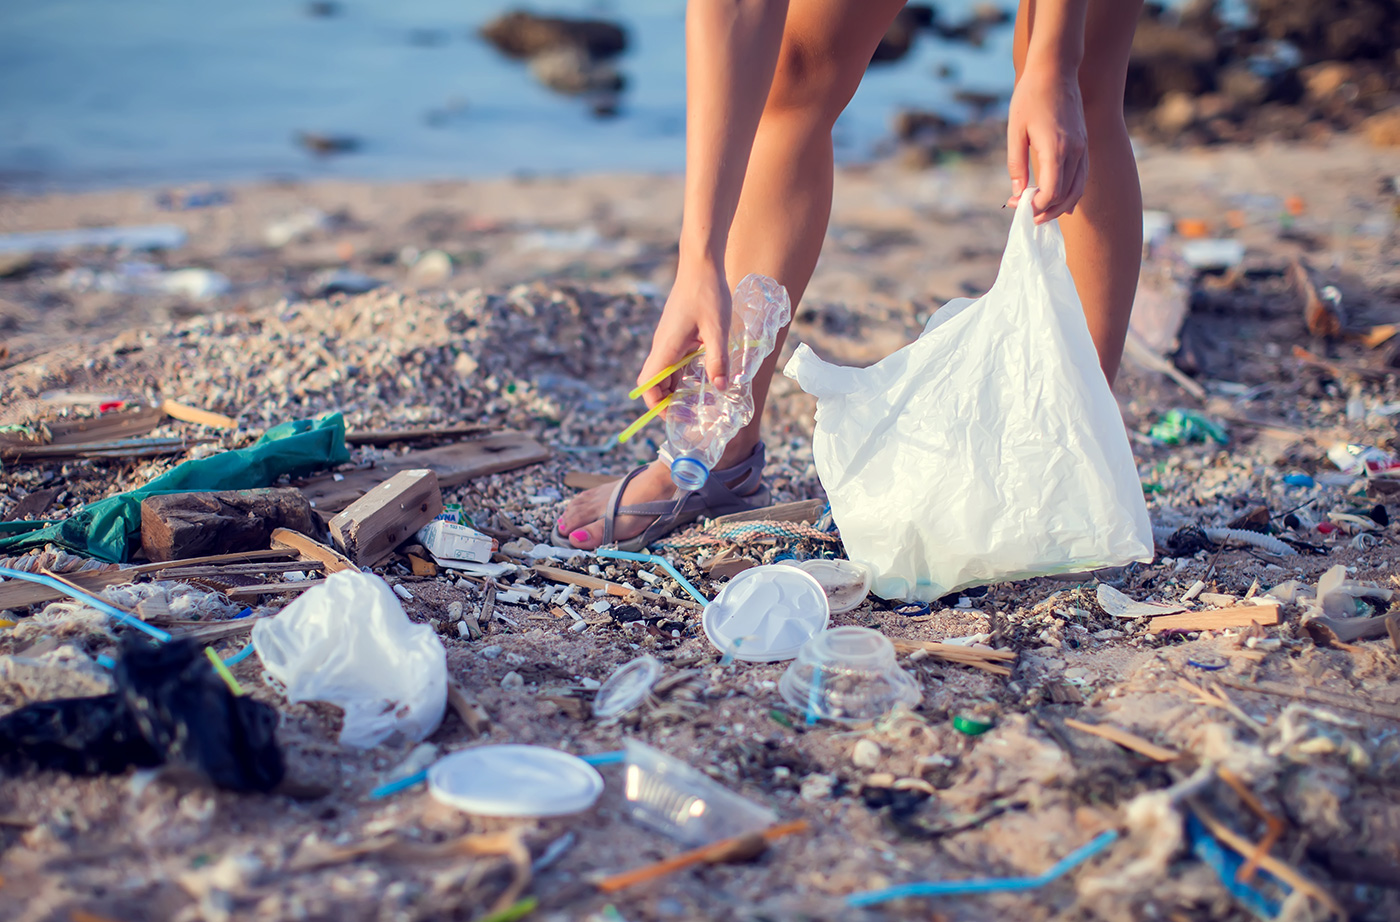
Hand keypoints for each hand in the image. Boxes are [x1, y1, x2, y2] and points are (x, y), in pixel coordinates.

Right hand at [636, 258, 731, 407]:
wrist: (700, 263)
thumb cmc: (707, 293)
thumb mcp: (717, 329)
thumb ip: (718, 360)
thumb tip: (720, 388)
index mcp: (665, 347)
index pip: (648, 384)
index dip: (655, 405)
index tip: (672, 417)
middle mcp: (662, 345)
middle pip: (656, 382)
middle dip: (669, 401)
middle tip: (690, 415)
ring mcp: (669, 339)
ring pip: (667, 371)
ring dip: (678, 388)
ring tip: (699, 402)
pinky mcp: (677, 333)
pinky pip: (676, 360)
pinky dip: (685, 372)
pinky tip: (704, 376)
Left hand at [1006, 68, 1086, 223]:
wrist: (1055, 70)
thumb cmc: (1030, 97)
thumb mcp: (1015, 131)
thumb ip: (1016, 164)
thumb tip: (1016, 193)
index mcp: (1056, 148)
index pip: (1051, 192)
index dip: (1036, 206)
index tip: (1019, 207)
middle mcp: (1075, 151)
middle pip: (1067, 195)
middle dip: (1048, 211)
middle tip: (1029, 218)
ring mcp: (1083, 147)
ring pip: (1078, 188)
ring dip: (1061, 205)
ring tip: (1043, 214)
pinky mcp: (1084, 143)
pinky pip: (1082, 176)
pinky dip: (1072, 192)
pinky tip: (1060, 201)